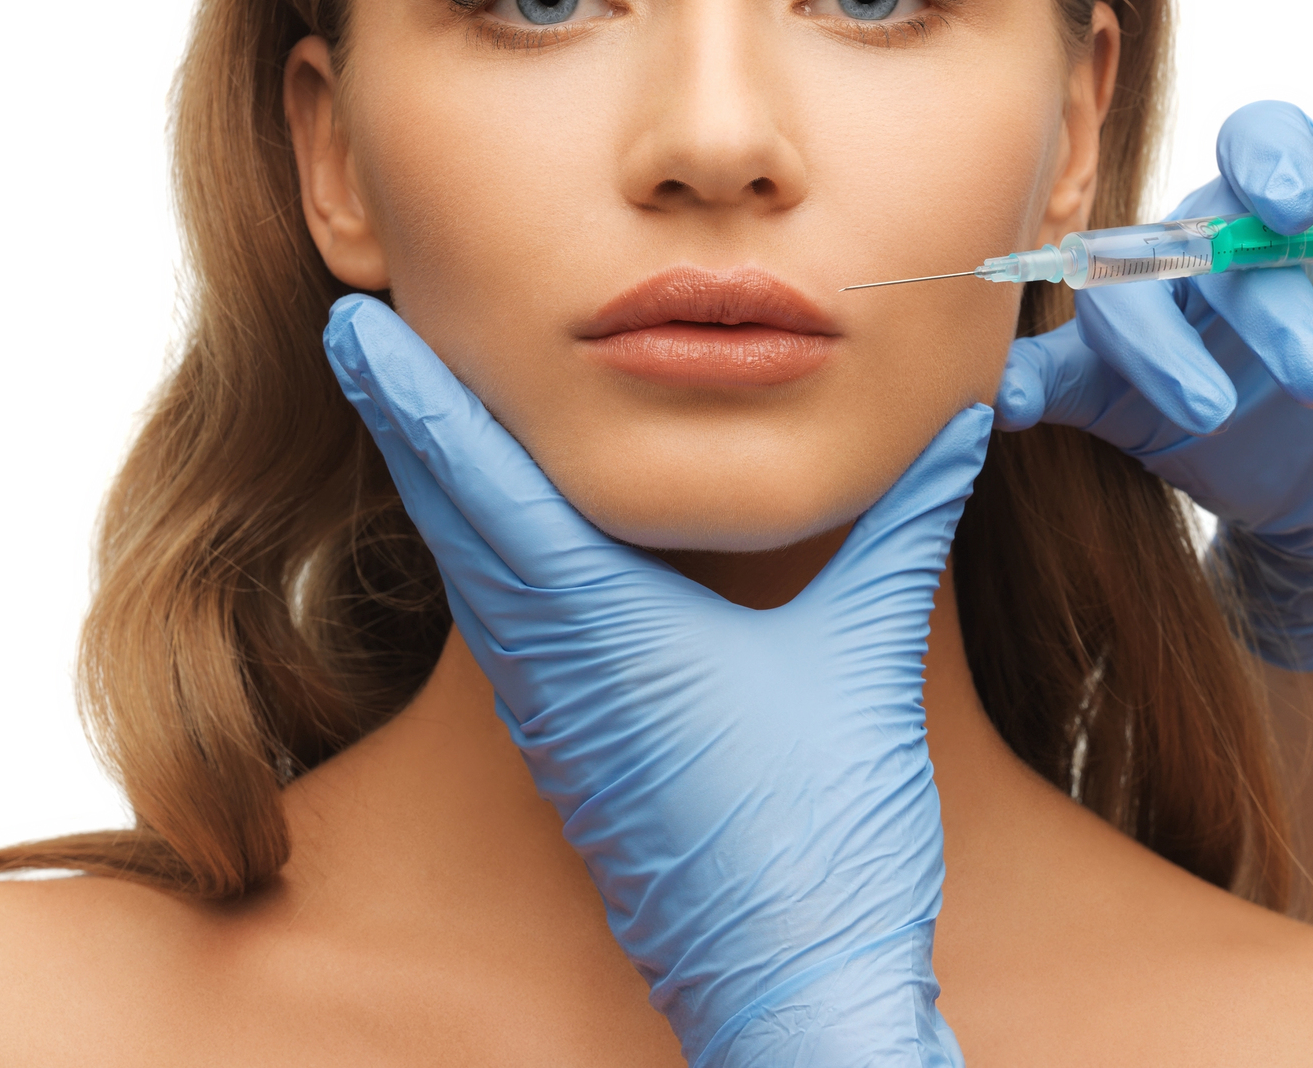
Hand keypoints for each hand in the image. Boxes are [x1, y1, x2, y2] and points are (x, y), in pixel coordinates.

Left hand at [324, 295, 989, 1067]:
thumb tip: (959, 420)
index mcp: (603, 624)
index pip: (486, 481)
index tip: (356, 323)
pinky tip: (492, 533)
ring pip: (468, 573)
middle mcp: (552, 665)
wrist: (790, 990)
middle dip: (403, 415)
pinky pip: (499, 626)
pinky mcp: (570, 753)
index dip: (419, 393)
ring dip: (434, 482)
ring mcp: (552, 715)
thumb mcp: (865, 653)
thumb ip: (905, 523)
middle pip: (451, 516)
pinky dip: (477, 551)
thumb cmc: (820, 835)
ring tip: (409, 406)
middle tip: (353, 329)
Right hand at [995, 100, 1312, 669]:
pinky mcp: (1118, 391)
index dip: (1270, 162)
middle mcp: (1216, 239)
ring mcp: (1164, 316)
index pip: (1265, 137)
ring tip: (1216, 414)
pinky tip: (1009, 407)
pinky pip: (1057, 373)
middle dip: (1258, 302)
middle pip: (1198, 232)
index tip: (1300, 210)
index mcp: (1299, 194)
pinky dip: (1025, 381)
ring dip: (1160, 349)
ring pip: (1120, 298)